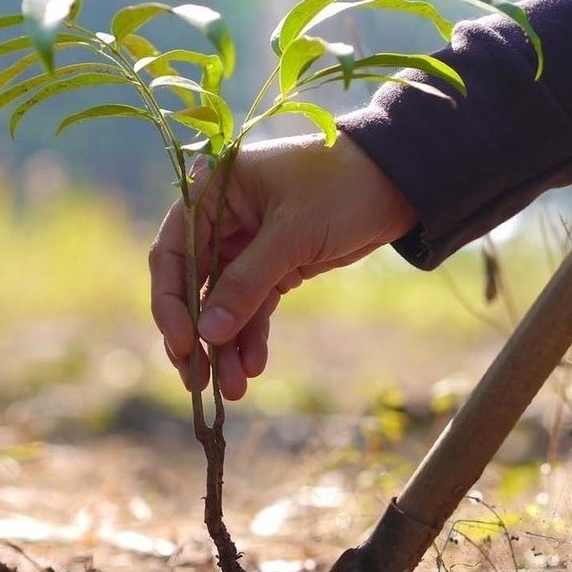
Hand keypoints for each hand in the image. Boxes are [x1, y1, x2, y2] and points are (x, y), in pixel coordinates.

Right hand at [149, 132, 417, 399]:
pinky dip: (252, 337)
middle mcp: (222, 220)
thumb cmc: (341, 188)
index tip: (184, 344)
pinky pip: (254, 307)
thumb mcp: (292, 234)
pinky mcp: (275, 266)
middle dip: (198, 335)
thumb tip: (207, 335)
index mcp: (212, 193)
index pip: (173, 253)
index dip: (171, 302)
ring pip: (224, 304)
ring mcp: (247, 246)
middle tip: (197, 381)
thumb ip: (247, 283)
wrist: (399, 182)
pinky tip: (254, 366)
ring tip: (234, 388)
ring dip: (226, 346)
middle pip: (193, 286)